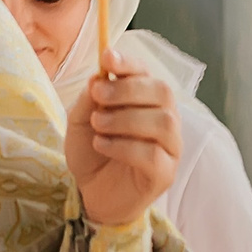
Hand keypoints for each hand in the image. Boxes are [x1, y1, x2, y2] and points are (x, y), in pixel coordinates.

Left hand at [67, 47, 180, 226]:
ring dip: (125, 119)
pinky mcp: (165, 174)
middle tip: (98, 96)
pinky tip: (102, 146)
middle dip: (128, 90)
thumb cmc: (92, 153)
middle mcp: (165, 120)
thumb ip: (90, 98)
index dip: (130, 63)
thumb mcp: (81, 120)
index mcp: (147, 101)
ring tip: (98, 126)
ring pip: (163, 122)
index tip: (107, 57)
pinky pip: (154, 154)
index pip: (148, 74)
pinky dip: (124, 146)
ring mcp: (170, 148)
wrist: (91, 194)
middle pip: (163, 92)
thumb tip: (100, 76)